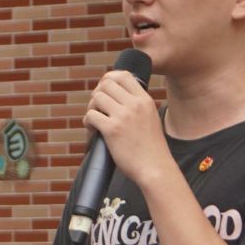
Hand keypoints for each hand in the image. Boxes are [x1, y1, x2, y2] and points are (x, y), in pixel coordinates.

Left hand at [84, 70, 173, 189]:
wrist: (156, 169)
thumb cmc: (152, 149)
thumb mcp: (151, 119)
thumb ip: (138, 106)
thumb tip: (117, 98)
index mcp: (145, 100)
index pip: (123, 75)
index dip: (109, 78)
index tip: (105, 90)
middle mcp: (134, 104)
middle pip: (106, 84)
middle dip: (98, 94)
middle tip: (98, 108)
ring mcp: (123, 116)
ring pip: (97, 98)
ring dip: (91, 108)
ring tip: (95, 120)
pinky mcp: (112, 130)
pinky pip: (91, 115)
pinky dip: (88, 122)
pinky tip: (93, 130)